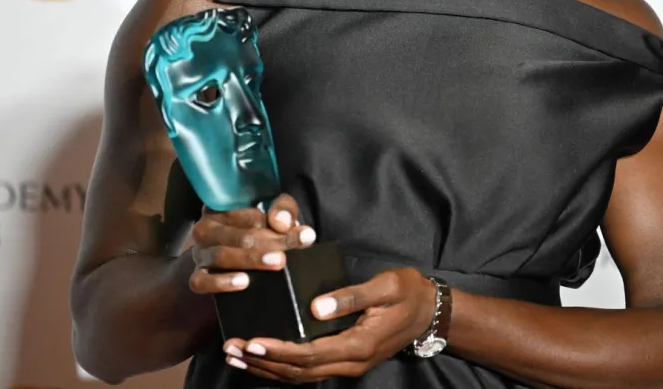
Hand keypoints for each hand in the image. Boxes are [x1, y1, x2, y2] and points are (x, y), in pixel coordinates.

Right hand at [188, 193, 316, 294]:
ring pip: (221, 256)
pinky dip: (221, 282)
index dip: (271, 221)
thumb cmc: (255, 229)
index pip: (245, 211)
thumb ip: (283, 210)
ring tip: (276, 262)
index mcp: (221, 206)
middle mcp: (206, 228)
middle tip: (287, 251)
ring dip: (250, 259)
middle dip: (266, 243)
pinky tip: (243, 282)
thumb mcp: (273, 213)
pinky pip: (201, 281)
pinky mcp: (197, 277)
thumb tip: (282, 223)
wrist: (231, 257)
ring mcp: (200, 253)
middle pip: (236, 235)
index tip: (299, 232)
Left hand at [222, 267, 436, 381]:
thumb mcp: (384, 287)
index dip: (278, 350)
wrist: (431, 311)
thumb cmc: (408, 292)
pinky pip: (310, 370)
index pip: (309, 353)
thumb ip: (350, 297)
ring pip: (302, 376)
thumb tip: (315, 308)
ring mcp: (350, 365)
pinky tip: (264, 358)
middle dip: (263, 361)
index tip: (252, 341)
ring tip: (237, 355)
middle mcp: (352, 362)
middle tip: (232, 349)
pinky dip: (283, 367)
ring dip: (268, 368)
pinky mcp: (347, 360)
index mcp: (359, 344)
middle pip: (299, 371)